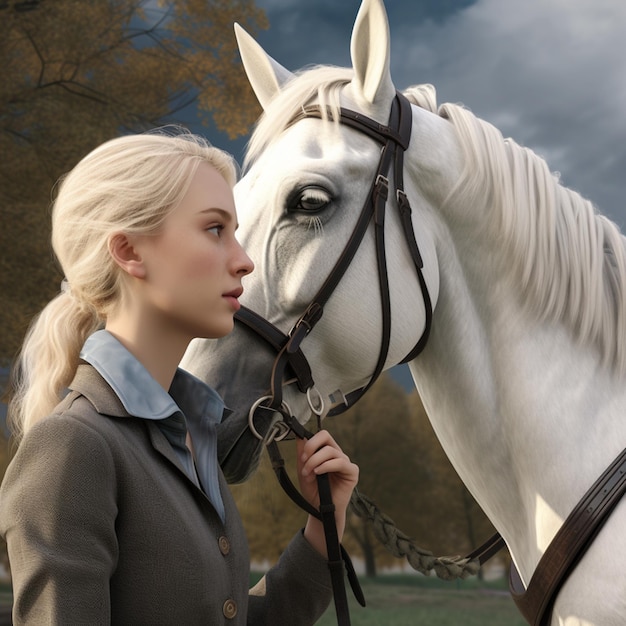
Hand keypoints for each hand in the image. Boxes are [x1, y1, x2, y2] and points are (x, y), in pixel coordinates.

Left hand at [296, 430, 358, 555]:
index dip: (309, 442)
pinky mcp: (352, 472)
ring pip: (330, 450)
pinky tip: (318, 473)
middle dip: (311, 446)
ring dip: (315, 461)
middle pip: (326, 436)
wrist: (320, 510)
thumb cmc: (314, 491)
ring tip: (309, 474)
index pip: (321, 435)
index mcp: (327, 452)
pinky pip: (340, 462)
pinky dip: (326, 466)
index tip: (301, 456)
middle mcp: (337, 454)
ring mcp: (345, 462)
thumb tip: (299, 435)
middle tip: (304, 460)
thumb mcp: (303, 470)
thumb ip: (302, 453)